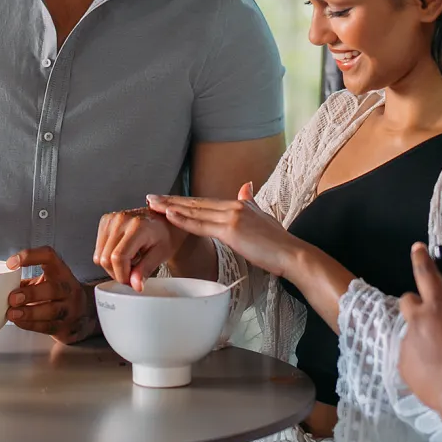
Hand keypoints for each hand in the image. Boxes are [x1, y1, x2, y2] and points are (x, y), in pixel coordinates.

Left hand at [5, 246, 96, 343]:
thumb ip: (27, 281)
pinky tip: (19, 322)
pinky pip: (48, 326)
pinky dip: (31, 325)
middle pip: (53, 289)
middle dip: (31, 293)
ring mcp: (69, 309)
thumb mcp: (47, 281)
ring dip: (29, 313)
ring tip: (12, 313)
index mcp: (61, 272)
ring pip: (51, 310)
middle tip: (12, 297)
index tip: (11, 263)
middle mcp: (68, 289)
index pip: (49, 256)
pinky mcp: (65, 326)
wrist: (84, 315)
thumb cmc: (59, 295)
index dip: (30, 257)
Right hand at [94, 208, 183, 290]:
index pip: (118, 257)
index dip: (122, 275)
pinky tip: (123, 254)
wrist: (164, 219)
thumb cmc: (166, 234)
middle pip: (105, 259)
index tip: (132, 282)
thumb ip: (145, 270)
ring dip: (112, 267)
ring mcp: (111, 219)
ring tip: (130, 262)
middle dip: (118, 273)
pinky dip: (108, 257)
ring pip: (99, 256)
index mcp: (137, 226)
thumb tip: (135, 285)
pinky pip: (98, 250)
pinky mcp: (105, 222)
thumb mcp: (161, 254)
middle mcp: (121, 220)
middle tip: (133, 275)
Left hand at [146, 184, 301, 277]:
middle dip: (171, 201)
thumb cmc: (278, 241)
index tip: (167, 199)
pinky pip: (202, 225)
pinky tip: (170, 216)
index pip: (204, 202)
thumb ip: (251, 201)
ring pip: (195, 212)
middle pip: (196, 204)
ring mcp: (232, 217)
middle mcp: (233, 206)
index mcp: (238, 204)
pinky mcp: (231, 230)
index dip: (184, 200)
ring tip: (153, 205)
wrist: (291, 254)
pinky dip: (184, 220)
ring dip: (172, 207)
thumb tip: (246, 186)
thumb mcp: (262, 215)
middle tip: (150, 198)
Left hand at [398, 244, 441, 418]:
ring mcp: (407, 344)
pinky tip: (437, 371)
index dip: (421, 259)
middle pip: (409, 301)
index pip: (427, 275)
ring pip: (411, 332)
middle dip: (419, 305)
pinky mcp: (403, 365)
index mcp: (439, 308)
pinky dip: (421, 359)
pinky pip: (410, 355)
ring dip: (423, 336)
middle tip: (435, 318)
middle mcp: (418, 322)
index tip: (417, 249)